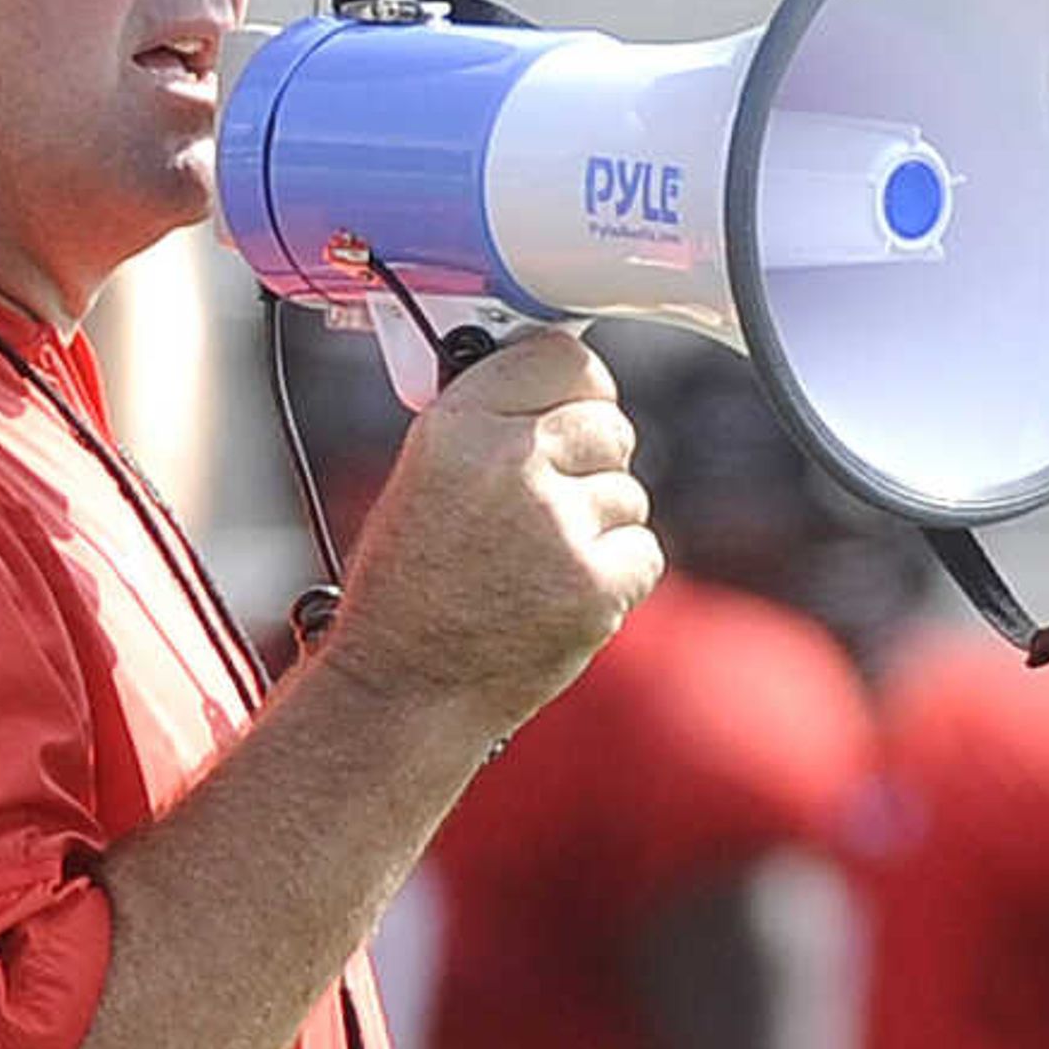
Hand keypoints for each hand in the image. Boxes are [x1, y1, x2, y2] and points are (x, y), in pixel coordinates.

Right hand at [316, 331, 662, 741]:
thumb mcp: (422, 476)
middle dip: (591, 459)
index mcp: (456, 426)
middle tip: (549, 505)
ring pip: (628, 491)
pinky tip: (560, 595)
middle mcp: (510, 464)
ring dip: (600, 525)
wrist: (405, 690)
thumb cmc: (410, 588)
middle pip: (608, 422)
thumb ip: (491, 425)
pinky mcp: (594, 583)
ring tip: (536, 564)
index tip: (568, 406)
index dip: (572, 388)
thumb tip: (563, 389)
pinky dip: (616, 576)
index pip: (561, 358)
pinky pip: (644, 551)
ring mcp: (558, 525)